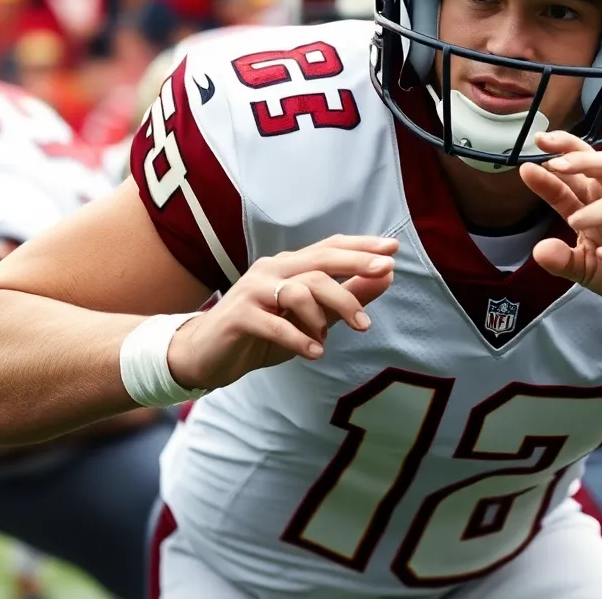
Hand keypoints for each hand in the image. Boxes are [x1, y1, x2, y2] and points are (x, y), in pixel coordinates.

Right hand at [168, 234, 397, 388]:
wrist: (207, 355)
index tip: (393, 249)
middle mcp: (272, 270)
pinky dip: (299, 339)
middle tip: (384, 272)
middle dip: (355, 265)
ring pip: (300, 291)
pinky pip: (275, 325)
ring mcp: (254, 291)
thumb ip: (348, 297)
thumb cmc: (264, 333)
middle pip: (319, 261)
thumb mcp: (313, 317)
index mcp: (290, 266)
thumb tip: (388, 275)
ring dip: (324, 316)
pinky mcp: (239, 316)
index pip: (330, 248)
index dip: (361, 246)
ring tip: (329, 339)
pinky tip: (316, 353)